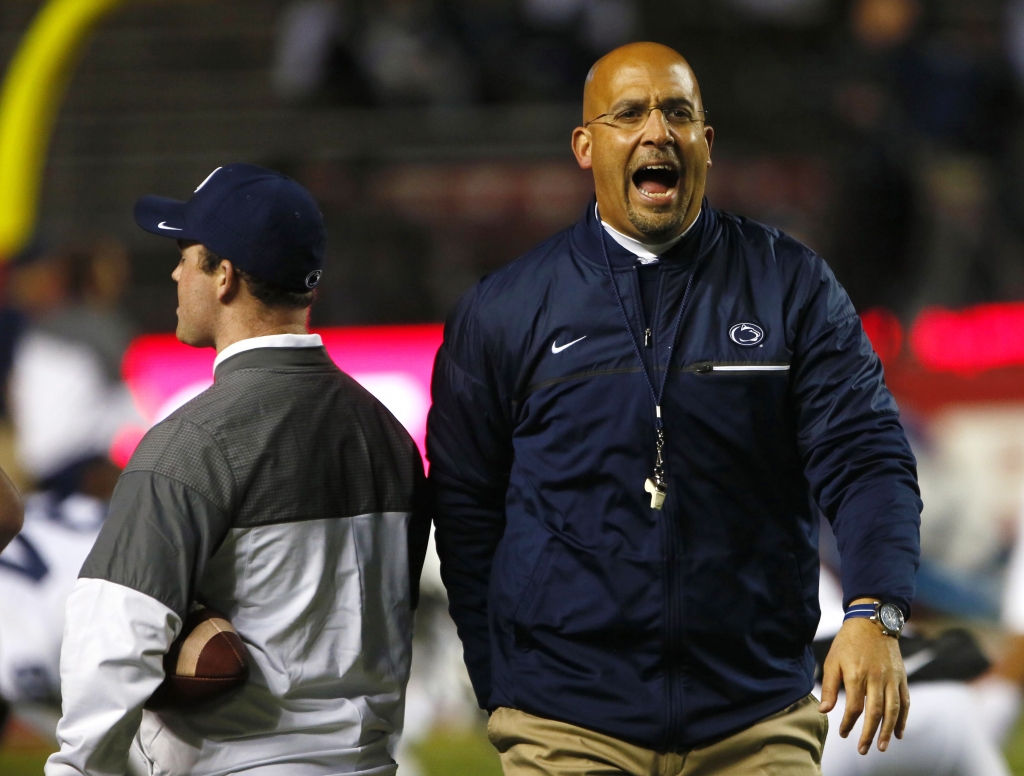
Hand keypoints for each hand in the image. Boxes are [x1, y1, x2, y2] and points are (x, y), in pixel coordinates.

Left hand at [818, 602, 908, 754]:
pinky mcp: (902, 677)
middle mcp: (876, 678)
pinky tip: (897, 732)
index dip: (848, 723)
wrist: (872, 622)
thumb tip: (825, 711)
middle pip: (875, 712)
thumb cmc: (847, 642)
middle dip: (869, 734)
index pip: (854, 707)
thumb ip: (830, 687)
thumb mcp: (832, 660)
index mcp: (856, 674)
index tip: (842, 733)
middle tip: (864, 750)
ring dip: (888, 730)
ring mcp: (892, 678)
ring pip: (893, 710)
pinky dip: (903, 719)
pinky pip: (905, 702)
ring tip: (882, 746)